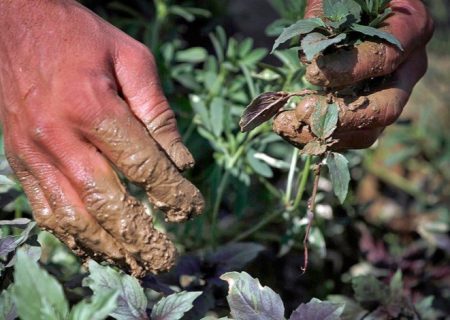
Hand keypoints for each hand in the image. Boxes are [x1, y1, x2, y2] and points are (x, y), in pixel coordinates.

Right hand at [0, 0, 203, 275]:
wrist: (14, 24)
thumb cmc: (80, 37)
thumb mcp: (131, 58)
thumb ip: (158, 111)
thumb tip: (181, 161)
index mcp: (93, 107)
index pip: (143, 165)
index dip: (172, 192)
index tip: (191, 208)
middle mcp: (60, 137)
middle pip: (107, 203)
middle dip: (142, 235)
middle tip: (167, 257)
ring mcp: (35, 154)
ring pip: (74, 217)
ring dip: (109, 247)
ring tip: (137, 263)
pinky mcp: (21, 161)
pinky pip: (45, 211)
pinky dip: (73, 237)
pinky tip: (96, 249)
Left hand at [273, 0, 433, 149]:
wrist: (355, 8)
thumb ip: (324, 23)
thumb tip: (310, 60)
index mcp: (410, 31)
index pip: (385, 59)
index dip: (347, 71)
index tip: (311, 73)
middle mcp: (407, 69)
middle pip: (386, 108)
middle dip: (341, 116)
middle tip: (303, 110)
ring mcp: (389, 94)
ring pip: (368, 132)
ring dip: (325, 135)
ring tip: (286, 124)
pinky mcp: (367, 111)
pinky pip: (350, 136)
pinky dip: (318, 137)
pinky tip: (288, 127)